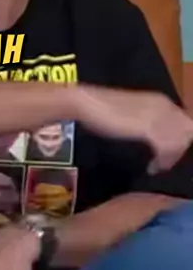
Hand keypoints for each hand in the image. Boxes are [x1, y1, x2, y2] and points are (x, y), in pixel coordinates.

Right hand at [76, 85, 192, 172]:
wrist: (87, 102)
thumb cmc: (102, 109)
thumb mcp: (132, 115)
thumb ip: (147, 123)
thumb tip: (156, 139)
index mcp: (161, 101)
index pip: (184, 123)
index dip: (179, 141)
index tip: (169, 155)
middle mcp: (163, 105)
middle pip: (186, 131)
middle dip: (178, 150)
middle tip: (165, 163)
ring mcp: (156, 115)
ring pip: (179, 140)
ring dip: (171, 157)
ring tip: (159, 167)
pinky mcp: (147, 127)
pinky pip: (166, 147)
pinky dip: (162, 161)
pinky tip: (153, 168)